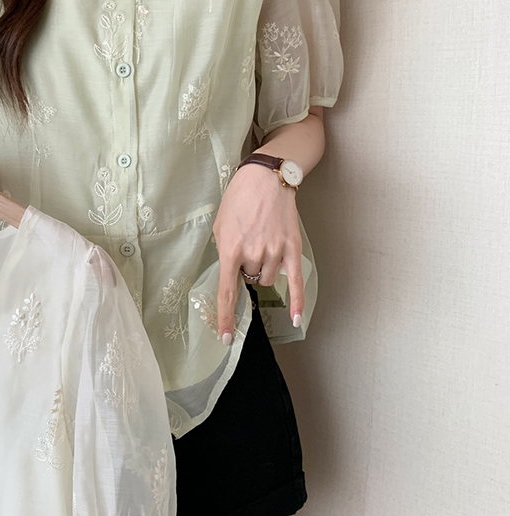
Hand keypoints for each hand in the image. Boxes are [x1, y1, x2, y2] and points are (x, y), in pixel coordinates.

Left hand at [212, 163, 304, 342]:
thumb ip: (224, 253)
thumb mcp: (220, 225)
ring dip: (263, 270)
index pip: (227, 292)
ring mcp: (274, 252)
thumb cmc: (238, 200)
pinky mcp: (292, 249)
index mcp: (230, 249)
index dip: (226, 318)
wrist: (266, 178)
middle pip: (250, 280)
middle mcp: (253, 254)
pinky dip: (296, 302)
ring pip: (268, 279)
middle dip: (246, 269)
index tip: (225, 337)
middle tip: (247, 244)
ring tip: (261, 242)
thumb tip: (231, 275)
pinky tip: (297, 319)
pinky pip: (295, 282)